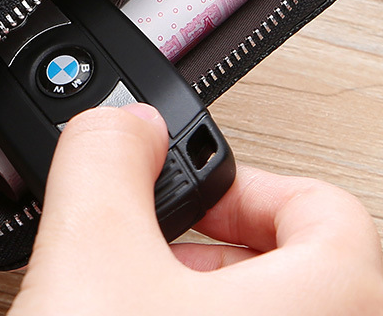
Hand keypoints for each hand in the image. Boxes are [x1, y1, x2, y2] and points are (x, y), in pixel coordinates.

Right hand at [9, 104, 382, 314]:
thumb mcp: (89, 251)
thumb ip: (104, 155)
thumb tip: (120, 122)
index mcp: (326, 309)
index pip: (329, 208)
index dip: (247, 182)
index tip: (187, 193)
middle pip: (293, 265)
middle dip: (202, 246)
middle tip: (145, 250)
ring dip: (184, 295)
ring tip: (119, 299)